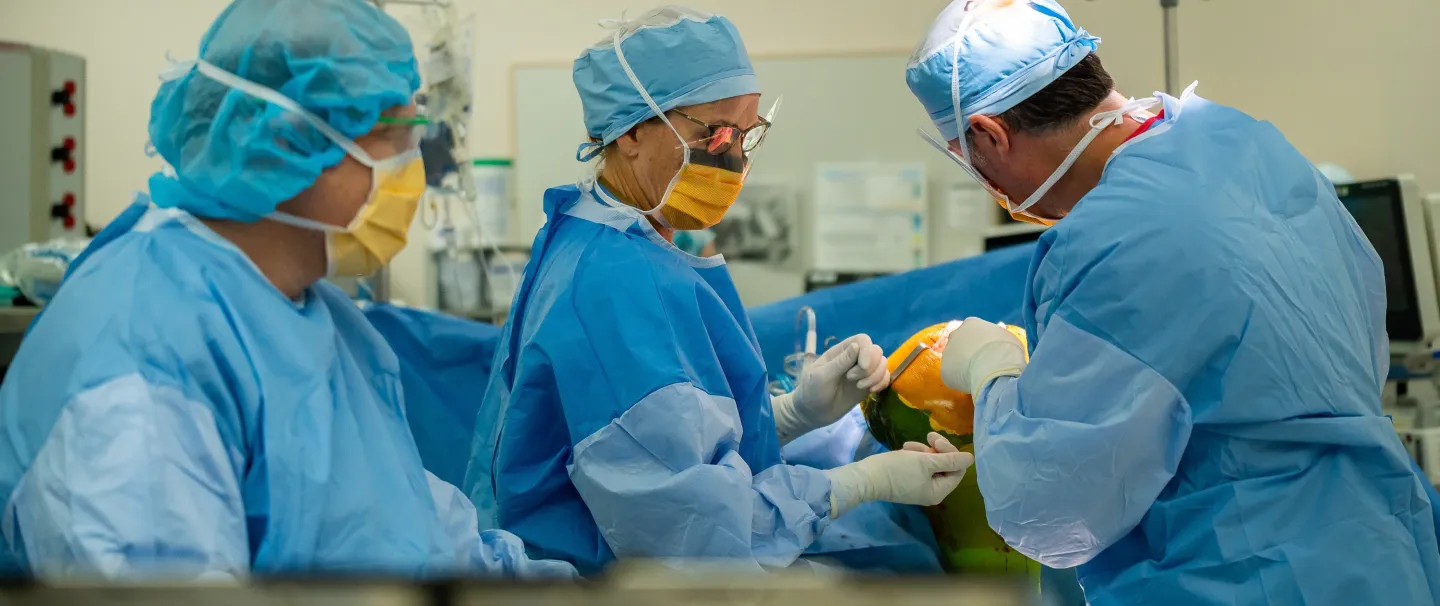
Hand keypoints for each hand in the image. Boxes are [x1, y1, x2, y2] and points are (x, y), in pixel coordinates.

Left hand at [772, 334, 888, 442]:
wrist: (813, 413)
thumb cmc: (812, 392)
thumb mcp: (822, 376)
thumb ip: (840, 362)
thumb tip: (856, 346)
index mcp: (840, 352)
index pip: (863, 340)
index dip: (867, 351)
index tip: (862, 368)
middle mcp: (854, 358)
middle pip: (876, 351)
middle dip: (870, 367)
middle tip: (853, 380)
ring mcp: (862, 372)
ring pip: (882, 363)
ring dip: (876, 376)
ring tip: (860, 387)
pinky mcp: (867, 385)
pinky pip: (884, 377)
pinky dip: (882, 383)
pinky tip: (871, 391)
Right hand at [823, 433, 973, 517]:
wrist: (867, 477)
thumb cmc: (897, 470)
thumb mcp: (926, 461)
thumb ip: (950, 459)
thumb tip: (971, 459)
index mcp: (939, 491)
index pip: (957, 469)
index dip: (951, 452)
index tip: (936, 440)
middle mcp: (932, 491)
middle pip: (946, 465)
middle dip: (937, 450)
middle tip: (929, 436)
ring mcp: (920, 486)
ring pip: (932, 463)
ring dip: (923, 450)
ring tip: (909, 446)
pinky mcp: (909, 479)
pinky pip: (920, 465)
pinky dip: (915, 455)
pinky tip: (905, 449)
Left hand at [939, 317, 1026, 395]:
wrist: (996, 370)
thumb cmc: (1007, 351)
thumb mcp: (1006, 337)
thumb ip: (996, 338)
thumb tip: (996, 344)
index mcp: (971, 323)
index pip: (973, 330)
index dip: (980, 342)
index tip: (987, 351)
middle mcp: (955, 334)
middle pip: (959, 343)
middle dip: (967, 352)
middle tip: (980, 363)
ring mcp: (947, 352)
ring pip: (954, 360)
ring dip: (962, 366)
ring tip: (977, 376)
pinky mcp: (944, 371)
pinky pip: (953, 376)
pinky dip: (961, 380)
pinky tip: (972, 384)